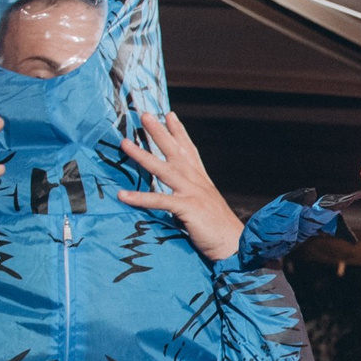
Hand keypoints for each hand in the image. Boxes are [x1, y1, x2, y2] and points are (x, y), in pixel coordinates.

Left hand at [116, 110, 244, 261]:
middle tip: (145, 114)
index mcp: (202, 181)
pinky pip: (159, 201)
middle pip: (175, 151)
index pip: (189, 150)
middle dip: (159, 132)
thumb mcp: (205, 207)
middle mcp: (197, 182)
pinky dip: (140, 198)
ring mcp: (193, 194)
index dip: (179, 132)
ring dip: (142, 156)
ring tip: (124, 144)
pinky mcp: (188, 209)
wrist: (237, 246)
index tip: (169, 114)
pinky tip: (122, 195)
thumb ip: (190, 198)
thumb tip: (174, 197)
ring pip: (163, 169)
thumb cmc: (220, 231)